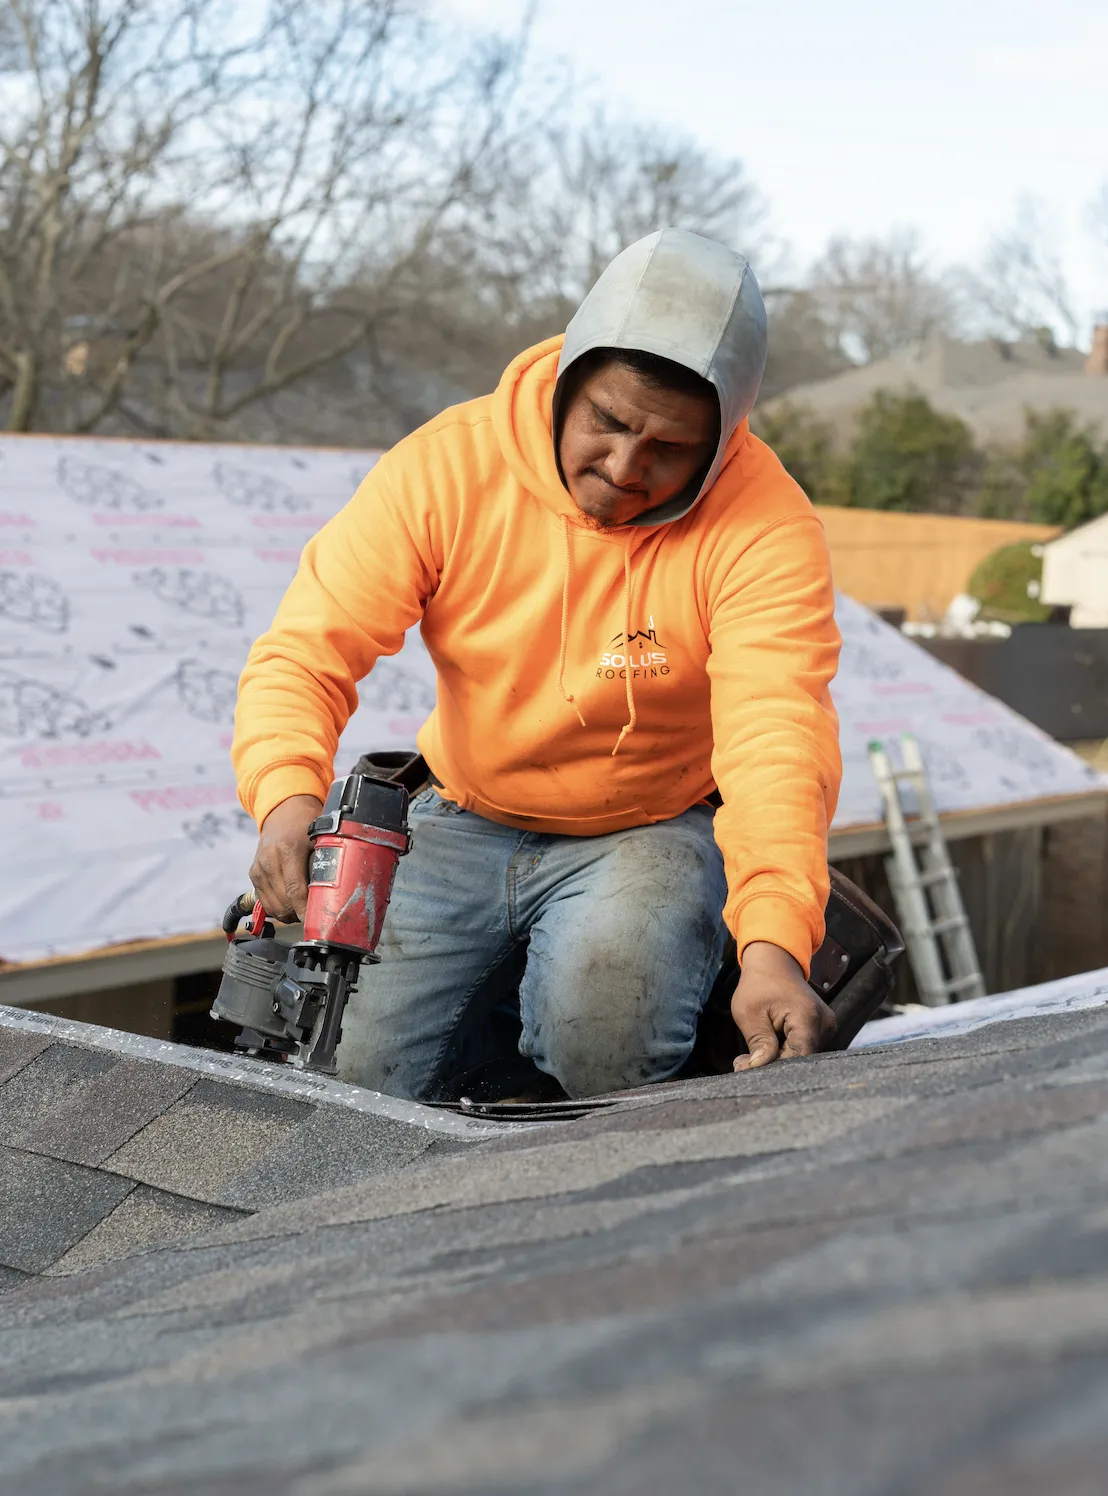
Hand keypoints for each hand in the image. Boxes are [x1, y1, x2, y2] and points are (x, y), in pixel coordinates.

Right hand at [248, 795, 322, 921]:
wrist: (282, 810)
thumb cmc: (306, 822)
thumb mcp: (321, 838)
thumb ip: (326, 862)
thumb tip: (335, 892)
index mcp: (288, 850)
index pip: (296, 891)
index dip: (306, 911)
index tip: (317, 922)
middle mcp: (269, 860)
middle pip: (284, 903)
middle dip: (300, 915)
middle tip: (316, 917)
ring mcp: (258, 868)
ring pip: (273, 907)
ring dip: (289, 914)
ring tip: (304, 911)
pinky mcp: (253, 874)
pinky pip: (265, 902)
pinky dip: (279, 908)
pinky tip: (292, 904)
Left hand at [731, 941, 835, 1070]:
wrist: (775, 963)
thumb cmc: (759, 984)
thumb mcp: (749, 1013)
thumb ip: (758, 1042)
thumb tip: (757, 1069)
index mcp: (807, 1016)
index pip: (797, 1057)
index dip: (773, 1068)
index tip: (748, 1067)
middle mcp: (824, 1023)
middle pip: (800, 1059)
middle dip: (771, 1065)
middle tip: (742, 1062)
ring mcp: (827, 1027)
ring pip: (801, 1057)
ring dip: (776, 1059)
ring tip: (752, 1052)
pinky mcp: (823, 1030)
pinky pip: (803, 1049)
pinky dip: (784, 1051)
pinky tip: (767, 1045)